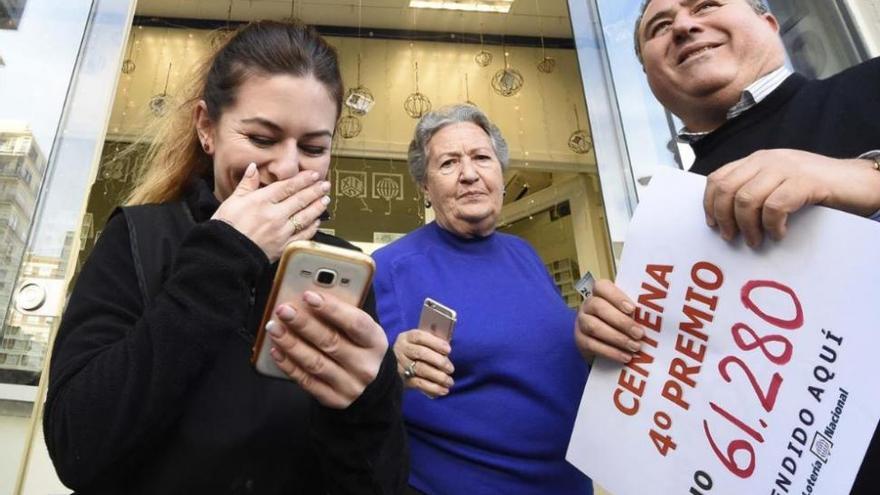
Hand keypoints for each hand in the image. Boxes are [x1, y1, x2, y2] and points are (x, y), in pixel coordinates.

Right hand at [212, 162, 330, 261]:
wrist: (225, 254)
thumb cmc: (226, 227)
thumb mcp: (232, 200)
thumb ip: (246, 183)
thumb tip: (253, 167)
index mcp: (262, 201)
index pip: (287, 187)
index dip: (303, 180)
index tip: (314, 175)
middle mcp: (274, 215)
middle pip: (300, 200)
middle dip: (315, 191)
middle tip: (326, 185)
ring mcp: (281, 231)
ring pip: (305, 217)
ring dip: (317, 207)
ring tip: (326, 200)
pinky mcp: (284, 246)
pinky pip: (303, 235)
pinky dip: (312, 227)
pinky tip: (317, 221)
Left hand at [266, 291, 387, 408]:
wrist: (370, 385)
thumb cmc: (359, 346)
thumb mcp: (361, 329)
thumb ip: (341, 313)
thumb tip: (308, 297)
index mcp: (375, 342)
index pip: (355, 323)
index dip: (332, 309)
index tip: (308, 295)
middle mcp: (365, 366)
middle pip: (331, 342)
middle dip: (304, 324)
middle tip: (283, 310)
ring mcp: (350, 386)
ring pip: (315, 363)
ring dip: (291, 344)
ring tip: (274, 328)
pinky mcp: (334, 399)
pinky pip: (306, 381)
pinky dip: (289, 365)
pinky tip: (276, 350)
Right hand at [392, 330, 453, 397]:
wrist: (397, 365)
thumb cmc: (417, 351)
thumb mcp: (421, 343)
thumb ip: (432, 344)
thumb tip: (447, 353)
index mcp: (407, 338)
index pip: (420, 337)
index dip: (435, 343)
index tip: (448, 350)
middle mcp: (402, 349)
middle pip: (420, 353)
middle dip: (439, 361)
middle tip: (451, 368)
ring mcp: (401, 365)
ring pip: (420, 369)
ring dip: (438, 376)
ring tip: (449, 381)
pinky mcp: (403, 379)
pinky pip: (419, 384)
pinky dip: (433, 388)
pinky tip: (444, 390)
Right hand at [574, 279, 643, 363]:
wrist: (602, 343)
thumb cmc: (620, 322)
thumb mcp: (626, 313)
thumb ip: (634, 312)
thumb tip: (652, 319)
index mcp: (599, 294)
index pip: (602, 287)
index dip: (616, 296)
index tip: (632, 309)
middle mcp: (587, 305)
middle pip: (598, 307)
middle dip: (621, 321)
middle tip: (639, 333)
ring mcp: (581, 322)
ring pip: (594, 327)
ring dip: (617, 338)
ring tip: (635, 347)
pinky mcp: (580, 340)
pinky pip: (592, 345)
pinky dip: (611, 352)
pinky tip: (625, 357)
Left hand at [704, 149, 879, 246]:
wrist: (858, 181)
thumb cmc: (817, 188)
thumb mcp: (779, 183)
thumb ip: (755, 190)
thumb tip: (725, 217)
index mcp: (757, 160)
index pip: (718, 178)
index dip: (710, 203)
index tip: (713, 224)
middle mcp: (768, 160)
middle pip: (727, 189)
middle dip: (724, 217)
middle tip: (732, 237)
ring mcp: (787, 168)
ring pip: (747, 199)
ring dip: (747, 226)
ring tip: (756, 241)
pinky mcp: (806, 181)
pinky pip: (775, 206)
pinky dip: (773, 225)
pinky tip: (779, 233)